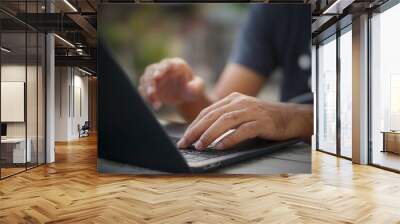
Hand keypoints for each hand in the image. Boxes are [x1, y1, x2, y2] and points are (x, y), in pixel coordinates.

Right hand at [138, 58, 204, 108]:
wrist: (185, 96)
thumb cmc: (193, 90)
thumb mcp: (197, 88)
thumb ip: (196, 87)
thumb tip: (190, 87)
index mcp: (176, 64)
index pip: (166, 64)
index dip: (160, 69)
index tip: (156, 77)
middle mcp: (163, 67)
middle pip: (151, 70)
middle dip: (150, 82)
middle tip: (151, 94)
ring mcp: (154, 76)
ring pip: (145, 79)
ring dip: (147, 91)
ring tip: (155, 104)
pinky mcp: (150, 85)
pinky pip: (143, 89)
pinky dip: (146, 97)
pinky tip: (155, 105)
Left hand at [177, 92, 312, 149]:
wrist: (290, 117)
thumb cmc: (262, 118)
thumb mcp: (241, 113)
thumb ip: (224, 118)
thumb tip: (201, 134)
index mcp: (232, 99)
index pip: (208, 112)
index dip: (194, 125)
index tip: (184, 138)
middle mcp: (240, 102)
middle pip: (213, 115)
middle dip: (196, 130)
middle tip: (185, 143)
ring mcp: (252, 111)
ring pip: (225, 121)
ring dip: (210, 134)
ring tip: (200, 145)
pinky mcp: (262, 122)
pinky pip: (243, 130)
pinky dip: (230, 138)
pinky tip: (220, 146)